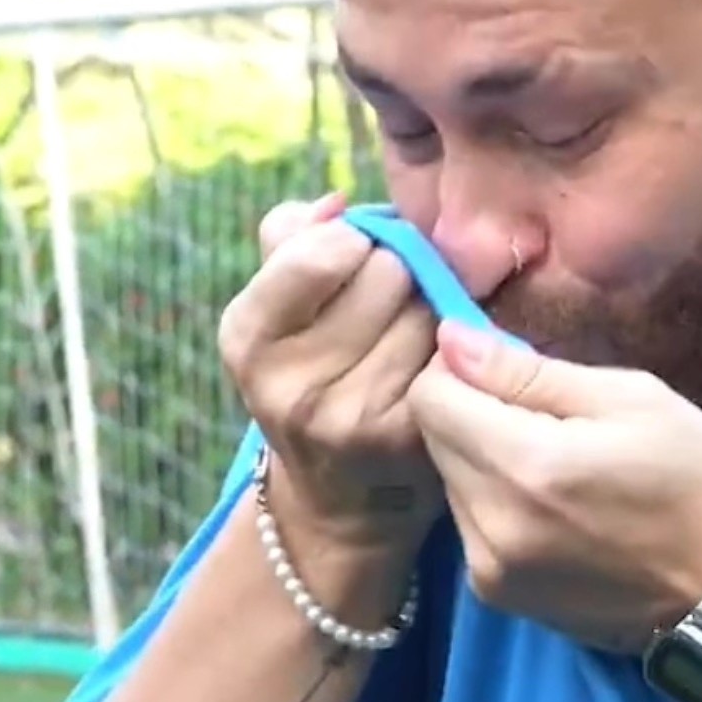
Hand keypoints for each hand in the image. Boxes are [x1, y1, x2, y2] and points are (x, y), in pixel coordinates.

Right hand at [218, 194, 443, 553]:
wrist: (340, 496)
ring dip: (431, 307)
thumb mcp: (277, 307)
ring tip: (409, 336)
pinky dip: (454, 348)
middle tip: (387, 305)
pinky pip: (455, 350)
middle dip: (397, 271)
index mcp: (246, 337)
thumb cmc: (312, 369)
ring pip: (429, 305)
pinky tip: (433, 367)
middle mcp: (289, 385)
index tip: (350, 264)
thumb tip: (335, 205)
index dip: (351, 243)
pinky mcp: (408, 438)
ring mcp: (351, 417)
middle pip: (388, 269)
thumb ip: (292, 237)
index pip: (324, 248)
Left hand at [408, 322, 701, 652]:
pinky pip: (469, 524)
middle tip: (538, 410)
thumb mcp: (629, 399)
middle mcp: (491, 525)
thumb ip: (527, 372)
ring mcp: (490, 570)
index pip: (430, 398)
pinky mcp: (498, 596)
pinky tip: (552, 502)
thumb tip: (451, 340)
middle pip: (433, 440)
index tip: (500, 365)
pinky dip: (495, 500)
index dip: (456, 369)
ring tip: (553, 459)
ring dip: (481, 457)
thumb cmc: (695, 480)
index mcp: (526, 467)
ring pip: (449, 481)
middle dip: (469, 411)